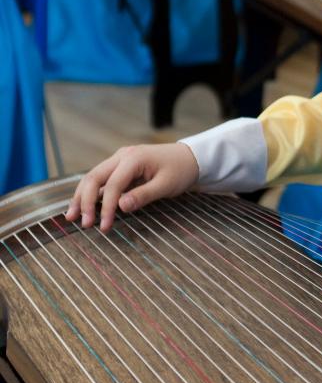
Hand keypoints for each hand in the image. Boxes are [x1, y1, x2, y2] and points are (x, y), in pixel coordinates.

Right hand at [65, 143, 199, 232]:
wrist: (189, 157)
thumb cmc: (180, 171)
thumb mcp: (166, 185)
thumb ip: (143, 195)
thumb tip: (121, 207)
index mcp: (133, 158)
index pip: (112, 185)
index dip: (106, 207)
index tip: (103, 226)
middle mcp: (121, 156)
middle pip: (94, 178)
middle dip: (86, 201)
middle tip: (84, 224)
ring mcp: (119, 159)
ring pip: (93, 177)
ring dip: (82, 196)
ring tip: (72, 216)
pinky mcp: (119, 166)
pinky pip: (100, 179)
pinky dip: (90, 192)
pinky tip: (82, 206)